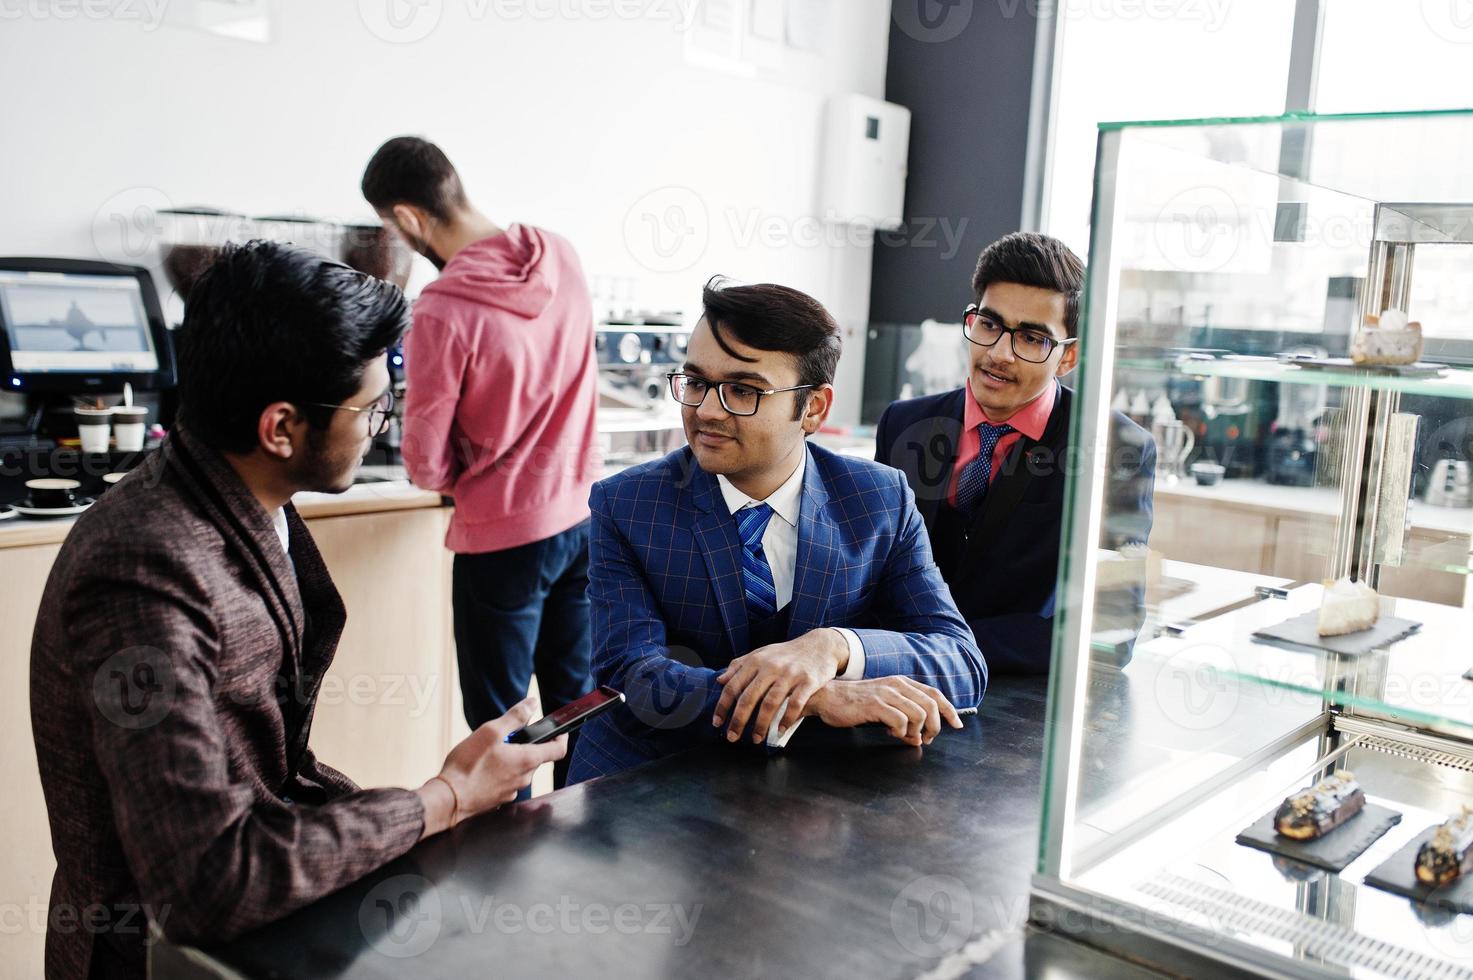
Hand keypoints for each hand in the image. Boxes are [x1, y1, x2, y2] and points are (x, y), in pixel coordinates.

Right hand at [417, 697, 566, 836]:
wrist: (449, 799)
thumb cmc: (468, 765)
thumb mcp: (491, 732)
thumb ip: (514, 717)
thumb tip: (531, 703)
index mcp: (527, 760)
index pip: (558, 750)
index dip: (562, 738)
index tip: (560, 731)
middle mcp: (524, 778)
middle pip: (534, 758)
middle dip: (524, 745)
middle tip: (504, 738)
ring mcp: (512, 791)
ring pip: (518, 770)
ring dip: (510, 759)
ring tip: (487, 753)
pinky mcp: (498, 800)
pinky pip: (505, 781)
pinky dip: (499, 772)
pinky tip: (481, 769)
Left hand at [713, 628, 846, 742]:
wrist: (819, 645)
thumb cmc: (787, 654)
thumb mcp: (761, 654)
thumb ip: (740, 666)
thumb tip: (720, 680)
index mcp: (756, 661)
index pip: (734, 686)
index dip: (723, 706)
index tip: (717, 723)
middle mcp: (771, 667)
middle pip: (749, 698)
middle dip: (738, 721)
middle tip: (732, 737)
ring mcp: (790, 674)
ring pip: (771, 703)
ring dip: (761, 724)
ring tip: (756, 738)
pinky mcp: (808, 681)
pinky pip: (795, 704)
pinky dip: (786, 719)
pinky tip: (780, 730)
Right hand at [802, 677, 962, 745]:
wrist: (829, 698)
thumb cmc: (857, 704)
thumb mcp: (885, 705)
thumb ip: (904, 717)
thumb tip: (920, 738)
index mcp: (902, 683)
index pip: (935, 694)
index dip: (949, 710)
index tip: (957, 724)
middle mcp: (897, 685)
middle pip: (931, 705)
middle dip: (935, 726)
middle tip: (927, 739)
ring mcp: (886, 694)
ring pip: (919, 714)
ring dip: (917, 732)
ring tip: (905, 737)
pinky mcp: (875, 705)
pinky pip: (900, 721)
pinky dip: (900, 732)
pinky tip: (890, 733)